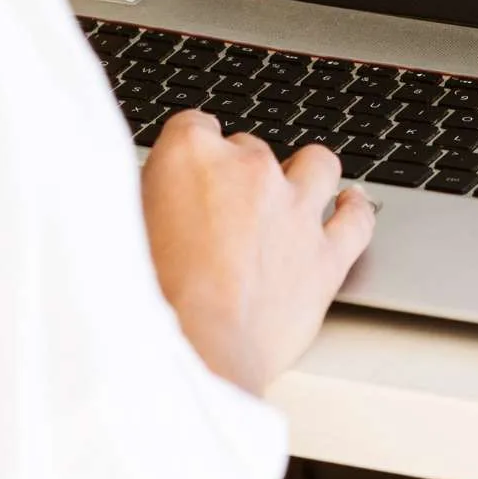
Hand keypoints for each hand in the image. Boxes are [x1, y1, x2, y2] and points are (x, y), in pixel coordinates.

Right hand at [141, 112, 374, 396]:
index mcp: (192, 155)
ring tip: (291, 194)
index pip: (195, 124)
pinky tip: (350, 206)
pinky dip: (354, 210)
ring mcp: (295, 210)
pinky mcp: (326, 255)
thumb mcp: (121, 231)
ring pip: (315, 164)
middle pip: (250, 149)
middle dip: (237, 175)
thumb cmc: (148, 302)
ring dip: (303, 175)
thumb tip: (151, 194)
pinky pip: (356, 220)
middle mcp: (249, 170)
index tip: (188, 172)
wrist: (195, 354)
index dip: (191, 150)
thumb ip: (144, 199)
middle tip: (222, 213)